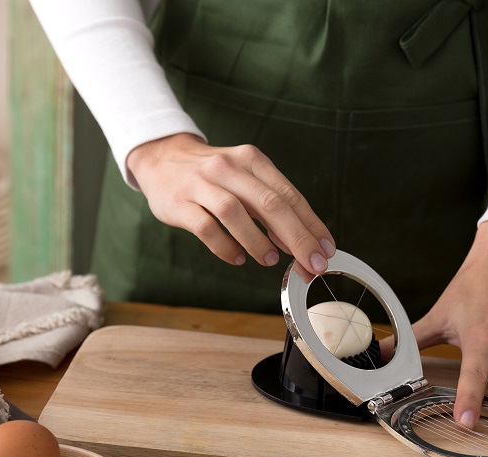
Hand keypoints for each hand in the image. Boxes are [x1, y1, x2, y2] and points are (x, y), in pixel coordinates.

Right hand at [125, 133, 335, 272]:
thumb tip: (297, 241)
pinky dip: (225, 247)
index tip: (326, 250)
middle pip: (270, 203)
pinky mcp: (180, 203)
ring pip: (235, 213)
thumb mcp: (244, 178)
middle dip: (296, 238)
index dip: (311, 225)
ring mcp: (201, 184)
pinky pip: (206, 227)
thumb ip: (270, 206)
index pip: (289, 194)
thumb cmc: (211, 175)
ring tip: (270, 260)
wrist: (161, 159)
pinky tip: (237, 258)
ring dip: (258, 241)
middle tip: (311, 265)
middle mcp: (228, 167)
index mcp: (251, 159)